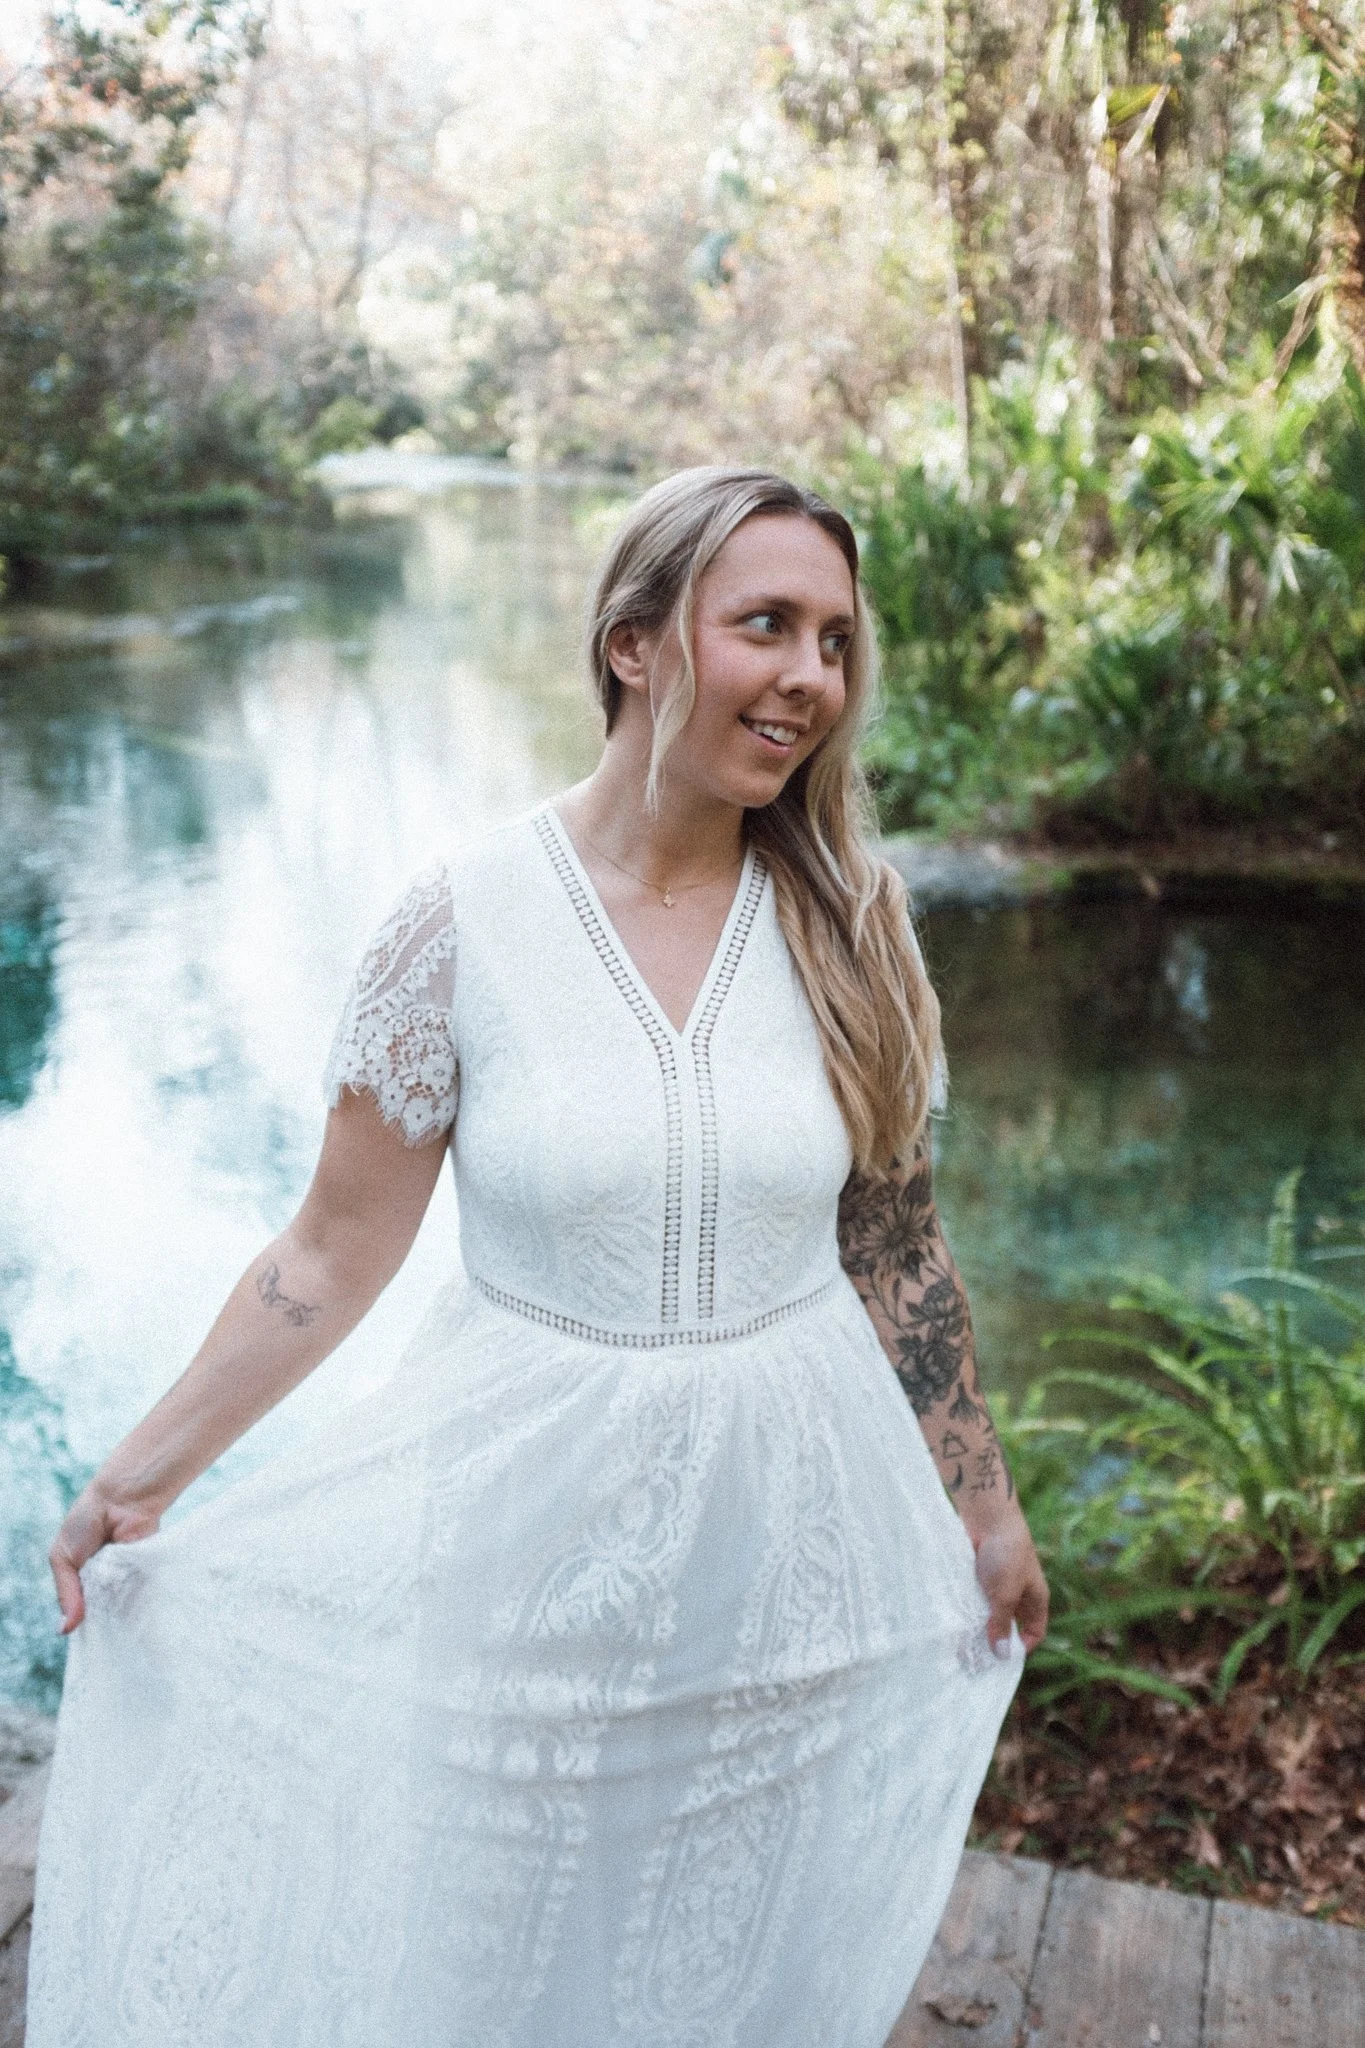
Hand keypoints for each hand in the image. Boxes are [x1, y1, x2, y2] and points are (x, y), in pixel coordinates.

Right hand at [50, 1483, 162, 1635]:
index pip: (82, 1612)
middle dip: (100, 1623)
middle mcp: (105, 1584)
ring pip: (120, 1609)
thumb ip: (65, 1594)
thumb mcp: (63, 1558)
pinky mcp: (145, 1574)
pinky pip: (139, 1596)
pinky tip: (132, 1613)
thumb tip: (64, 1631)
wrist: (120, 1499)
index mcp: (83, 1581)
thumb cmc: (85, 1522)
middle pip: (102, 1614)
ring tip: (117, 1626)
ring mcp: (125, 1581)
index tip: (86, 1643)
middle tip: (102, 1638)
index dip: (82, 1626)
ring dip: (116, 1614)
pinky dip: (134, 1602)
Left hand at [971, 1506, 1048, 1654]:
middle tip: (976, 1657)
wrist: (987, 1516)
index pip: (1035, 1630)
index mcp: (1035, 1597)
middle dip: (996, 1638)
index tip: (1002, 1658)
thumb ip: (1001, 1624)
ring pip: (990, 1612)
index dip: (1023, 1645)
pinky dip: (968, 1608)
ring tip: (961, 1641)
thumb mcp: (1004, 1594)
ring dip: (979, 1624)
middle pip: (1011, 1624)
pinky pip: (976, 1598)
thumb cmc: (1005, 1554)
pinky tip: (955, 1617)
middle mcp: (1019, 1592)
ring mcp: (999, 1583)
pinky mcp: (980, 1575)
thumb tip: (1002, 1655)